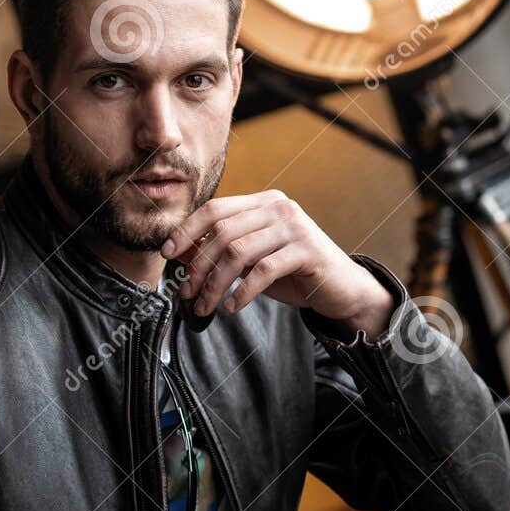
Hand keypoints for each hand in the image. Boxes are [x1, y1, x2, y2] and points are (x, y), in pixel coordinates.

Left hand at [161, 190, 393, 337]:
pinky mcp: (307, 251)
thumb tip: (177, 254)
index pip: (215, 209)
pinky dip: (242, 292)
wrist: (342, 289)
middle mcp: (279, 207)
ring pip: (238, 253)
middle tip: (186, 293)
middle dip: (198, 266)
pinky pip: (263, 271)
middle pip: (222, 232)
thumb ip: (220, 253)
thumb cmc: (294, 274)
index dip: (187, 230)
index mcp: (263, 202)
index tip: (167, 254)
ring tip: (205, 306)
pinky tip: (232, 307)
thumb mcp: (252, 261)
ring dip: (215, 284)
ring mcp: (295, 227)